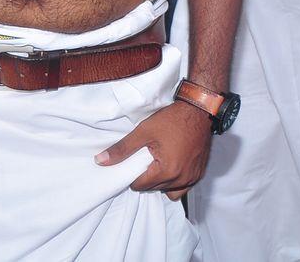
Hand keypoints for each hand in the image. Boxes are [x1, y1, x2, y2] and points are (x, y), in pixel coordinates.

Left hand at [95, 102, 212, 199]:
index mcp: (167, 171)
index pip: (140, 186)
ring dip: (161, 182)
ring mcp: (193, 177)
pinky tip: (172, 167)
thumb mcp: (144, 131)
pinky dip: (176, 182)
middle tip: (147, 159)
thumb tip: (100, 161)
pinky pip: (184, 187)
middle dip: (148, 178)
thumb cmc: (172, 119)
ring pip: (169, 190)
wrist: (199, 109)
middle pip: (154, 189)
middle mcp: (181, 178)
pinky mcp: (200, 173)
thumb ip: (122, 149)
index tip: (137, 160)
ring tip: (159, 164)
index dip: (133, 174)